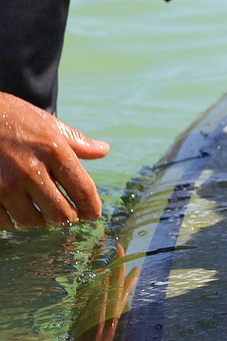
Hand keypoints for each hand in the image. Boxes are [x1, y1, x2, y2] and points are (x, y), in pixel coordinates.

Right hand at [0, 93, 109, 227]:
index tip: (92, 213)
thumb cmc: (12, 118)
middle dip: (67, 217)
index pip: (83, 191)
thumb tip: (103, 150)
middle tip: (65, 213)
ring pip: (33, 222)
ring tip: (39, 209)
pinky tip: (14, 208)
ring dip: (40, 220)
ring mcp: (5, 185)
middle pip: (62, 214)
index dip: (92, 208)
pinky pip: (6, 222)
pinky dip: (13, 219)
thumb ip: (76, 141)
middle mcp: (30, 170)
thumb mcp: (47, 123)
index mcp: (53, 150)